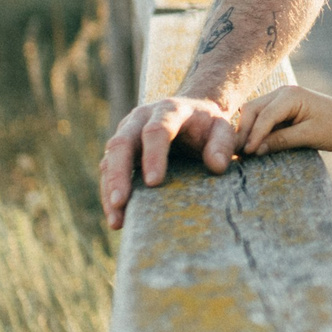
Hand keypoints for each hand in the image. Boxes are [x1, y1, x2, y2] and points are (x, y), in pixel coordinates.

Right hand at [99, 95, 237, 228]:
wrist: (194, 113)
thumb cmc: (208, 126)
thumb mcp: (223, 130)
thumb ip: (222, 144)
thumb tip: (216, 166)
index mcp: (169, 110)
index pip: (156, 130)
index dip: (153, 155)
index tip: (154, 182)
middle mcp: (141, 119)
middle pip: (122, 143)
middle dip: (119, 174)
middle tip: (120, 202)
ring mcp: (127, 133)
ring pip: (110, 159)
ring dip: (110, 189)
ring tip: (116, 220)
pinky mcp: (121, 150)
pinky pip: (109, 170)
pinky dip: (110, 194)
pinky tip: (117, 219)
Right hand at [231, 85, 331, 156]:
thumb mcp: (308, 136)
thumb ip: (281, 140)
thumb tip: (255, 149)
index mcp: (291, 95)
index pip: (264, 115)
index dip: (253, 135)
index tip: (246, 153)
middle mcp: (283, 92)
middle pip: (253, 109)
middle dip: (244, 130)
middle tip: (236, 153)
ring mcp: (282, 98)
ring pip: (255, 113)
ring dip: (248, 130)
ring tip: (241, 152)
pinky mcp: (283, 108)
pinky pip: (263, 117)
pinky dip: (257, 130)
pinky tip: (252, 145)